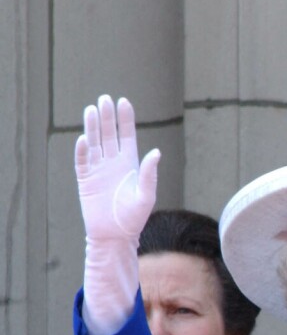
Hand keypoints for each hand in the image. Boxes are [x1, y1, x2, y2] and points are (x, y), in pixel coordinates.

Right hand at [76, 94, 158, 242]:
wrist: (115, 235)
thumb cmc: (134, 218)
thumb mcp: (146, 196)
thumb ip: (150, 174)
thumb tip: (156, 152)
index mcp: (130, 164)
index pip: (126, 136)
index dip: (125, 119)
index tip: (123, 101)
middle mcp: (113, 163)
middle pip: (109, 134)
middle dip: (107, 117)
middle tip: (104, 99)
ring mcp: (98, 170)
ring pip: (94, 143)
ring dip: (93, 127)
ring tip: (92, 109)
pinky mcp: (85, 180)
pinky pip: (82, 161)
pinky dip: (82, 150)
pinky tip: (83, 138)